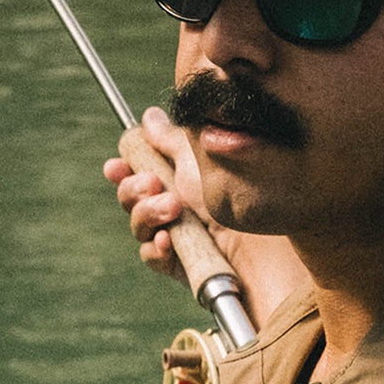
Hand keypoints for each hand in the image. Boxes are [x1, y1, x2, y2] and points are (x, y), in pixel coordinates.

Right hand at [103, 105, 309, 328]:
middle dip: (134, 189)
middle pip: (132, 199)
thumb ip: (171, 140)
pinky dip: (156, 247)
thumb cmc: (241, 194)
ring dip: (148, 214)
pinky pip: (151, 256)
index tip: (115, 165)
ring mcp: (178, 238)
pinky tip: (169, 241)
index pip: (140, 173)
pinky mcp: (181, 266)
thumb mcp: (203, 159)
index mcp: (181, 180)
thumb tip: (148, 117)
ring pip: (139, 226)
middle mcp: (176, 208)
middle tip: (153, 184)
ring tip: (173, 210)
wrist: (268, 242)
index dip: (124, 170)